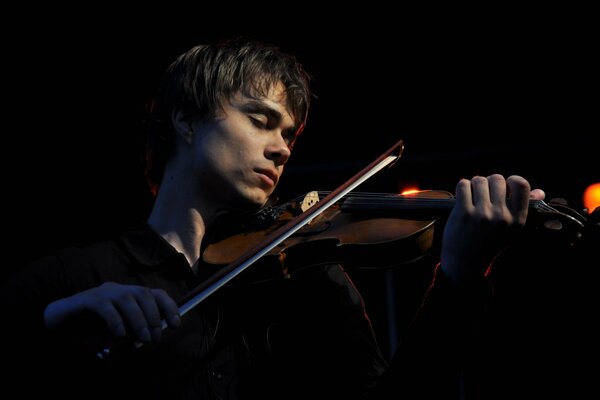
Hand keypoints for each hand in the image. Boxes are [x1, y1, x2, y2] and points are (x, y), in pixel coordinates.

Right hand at [44, 282, 180, 342]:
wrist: (57, 324)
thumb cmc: (90, 329)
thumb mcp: (118, 331)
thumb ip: (133, 331)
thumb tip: (152, 337)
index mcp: (129, 295)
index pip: (155, 294)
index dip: (168, 307)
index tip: (176, 324)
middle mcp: (118, 290)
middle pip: (144, 293)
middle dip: (154, 316)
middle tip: (155, 338)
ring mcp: (103, 292)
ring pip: (127, 298)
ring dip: (139, 319)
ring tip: (143, 338)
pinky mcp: (87, 300)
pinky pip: (105, 306)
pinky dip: (116, 320)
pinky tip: (119, 334)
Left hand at [440, 174, 544, 282]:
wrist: (465, 263)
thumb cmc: (488, 242)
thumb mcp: (511, 229)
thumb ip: (524, 208)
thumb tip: (540, 191)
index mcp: (517, 220)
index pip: (521, 185)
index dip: (511, 180)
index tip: (504, 187)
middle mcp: (502, 217)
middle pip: (497, 179)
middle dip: (489, 183)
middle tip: (484, 194)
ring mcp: (483, 215)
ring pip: (478, 180)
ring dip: (474, 185)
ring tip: (473, 196)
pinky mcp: (464, 213)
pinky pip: (463, 185)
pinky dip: (462, 188)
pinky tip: (463, 198)